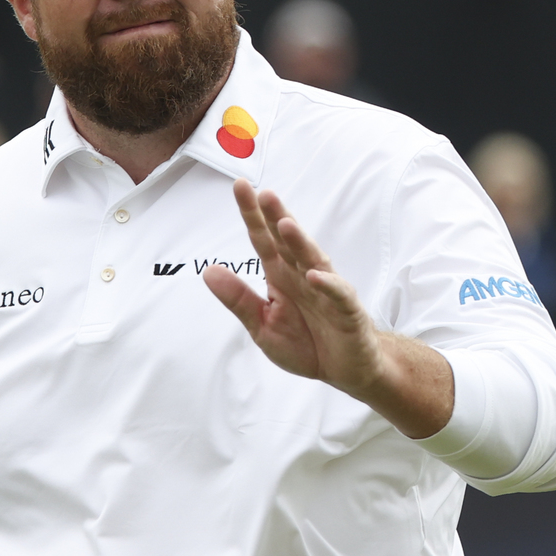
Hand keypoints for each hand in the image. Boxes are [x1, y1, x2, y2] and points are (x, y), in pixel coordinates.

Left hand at [204, 179, 452, 438]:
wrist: (346, 369)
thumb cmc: (306, 342)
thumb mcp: (262, 324)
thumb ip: (238, 299)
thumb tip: (207, 271)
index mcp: (280, 276)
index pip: (263, 240)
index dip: (252, 215)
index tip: (239, 186)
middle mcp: (303, 275)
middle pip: (287, 242)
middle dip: (276, 217)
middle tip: (262, 192)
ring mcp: (327, 291)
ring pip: (312, 261)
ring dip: (300, 243)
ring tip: (285, 224)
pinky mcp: (347, 312)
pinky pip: (337, 295)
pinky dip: (328, 285)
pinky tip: (314, 275)